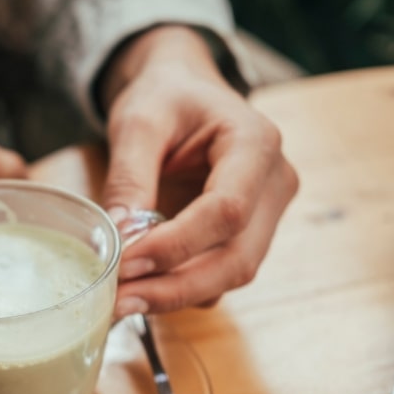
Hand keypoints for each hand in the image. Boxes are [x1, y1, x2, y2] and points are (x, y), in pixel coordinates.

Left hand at [98, 25, 297, 317]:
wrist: (182, 91)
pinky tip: (140, 287)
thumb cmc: (165, 97)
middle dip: (175, 288)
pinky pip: (219, 274)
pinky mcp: (249, 235)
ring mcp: (268, 213)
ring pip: (232, 274)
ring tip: (120, 300)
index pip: (227, 210)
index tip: (125, 264)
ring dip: (176, 295)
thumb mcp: (138, 123)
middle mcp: (274, 182)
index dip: (176, 246)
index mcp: (256, 142)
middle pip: (238, 257)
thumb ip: (129, 178)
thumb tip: (119, 242)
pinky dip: (180, 288)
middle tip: (118, 302)